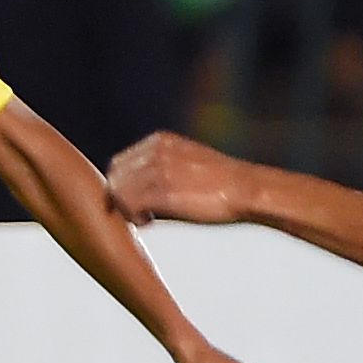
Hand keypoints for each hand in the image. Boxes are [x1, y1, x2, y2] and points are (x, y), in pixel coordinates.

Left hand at [110, 132, 256, 225]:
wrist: (247, 189)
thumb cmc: (221, 183)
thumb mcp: (187, 161)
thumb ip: (162, 167)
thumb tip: (139, 190)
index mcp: (160, 140)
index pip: (120, 162)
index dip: (122, 185)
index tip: (137, 202)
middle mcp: (155, 151)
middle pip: (115, 176)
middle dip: (121, 197)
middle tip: (139, 213)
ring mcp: (158, 170)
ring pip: (118, 191)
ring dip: (127, 209)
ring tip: (146, 219)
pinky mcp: (163, 191)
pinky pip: (128, 204)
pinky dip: (134, 217)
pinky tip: (149, 222)